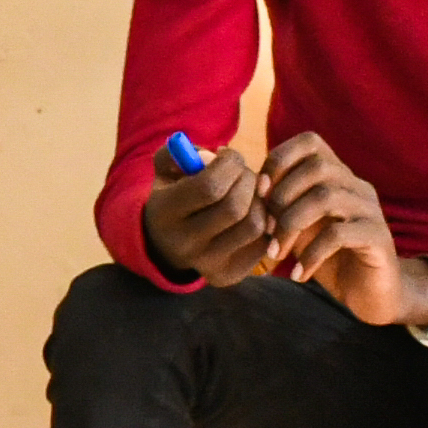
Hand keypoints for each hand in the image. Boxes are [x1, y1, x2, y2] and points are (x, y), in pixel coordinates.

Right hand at [141, 142, 275, 285]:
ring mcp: (207, 264)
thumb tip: (212, 155)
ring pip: (254, 226)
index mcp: (164, 213)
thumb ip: (181, 153)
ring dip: (260, 202)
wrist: (166, 243)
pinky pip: (263, 244)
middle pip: (235, 207)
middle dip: (248, 181)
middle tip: (243, 173)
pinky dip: (264, 224)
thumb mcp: (166, 169)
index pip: (210, 186)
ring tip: (250, 193)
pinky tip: (251, 214)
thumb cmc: (173, 196)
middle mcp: (183, 243)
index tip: (228, 156)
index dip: (229, 164)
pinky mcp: (228, 275)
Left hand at [255, 131, 421, 326]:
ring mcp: (371, 210)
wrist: (370, 296)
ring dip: (291, 226)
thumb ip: (277, 205)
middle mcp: (357, 187)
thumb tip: (239, 183)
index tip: (259, 192)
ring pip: (326, 198)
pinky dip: (312, 254)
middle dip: (281, 197)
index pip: (310, 142)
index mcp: (338, 177)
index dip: (279, 160)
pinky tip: (300, 273)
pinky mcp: (379, 238)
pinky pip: (340, 234)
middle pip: (317, 167)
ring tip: (276, 253)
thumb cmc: (327, 258)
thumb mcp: (297, 227)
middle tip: (266, 230)